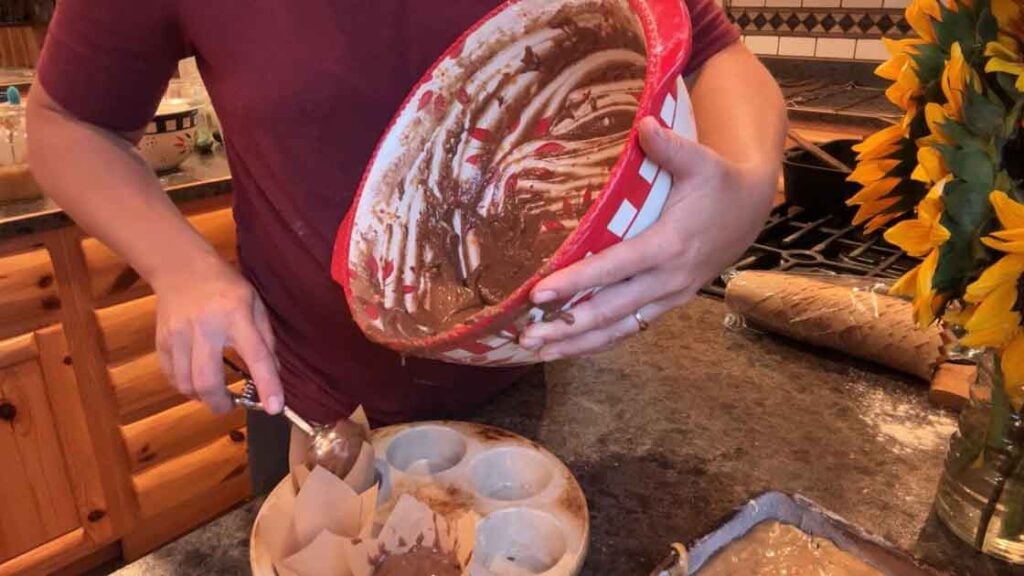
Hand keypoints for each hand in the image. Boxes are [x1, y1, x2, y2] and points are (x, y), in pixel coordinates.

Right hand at [153, 255, 282, 414]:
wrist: (182, 268)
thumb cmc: (226, 287)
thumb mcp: (255, 305)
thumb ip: (265, 341)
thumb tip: (273, 376)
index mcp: (236, 315)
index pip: (256, 355)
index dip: (267, 385)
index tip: (275, 408)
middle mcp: (205, 326)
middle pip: (207, 380)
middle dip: (220, 404)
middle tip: (230, 405)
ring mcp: (178, 334)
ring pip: (186, 384)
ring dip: (202, 397)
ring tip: (214, 393)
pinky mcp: (161, 341)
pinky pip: (172, 376)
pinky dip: (185, 387)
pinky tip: (195, 381)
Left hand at [518, 116, 775, 359]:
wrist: (751, 211)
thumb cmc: (719, 182)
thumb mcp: (701, 160)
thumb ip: (671, 146)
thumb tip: (643, 124)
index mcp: (670, 245)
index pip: (615, 267)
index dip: (577, 281)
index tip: (539, 292)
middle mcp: (668, 279)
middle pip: (611, 310)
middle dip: (567, 325)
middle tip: (525, 335)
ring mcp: (668, 297)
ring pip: (618, 328)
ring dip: (577, 342)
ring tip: (536, 350)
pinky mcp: (666, 304)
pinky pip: (629, 329)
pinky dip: (597, 341)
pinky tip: (566, 348)